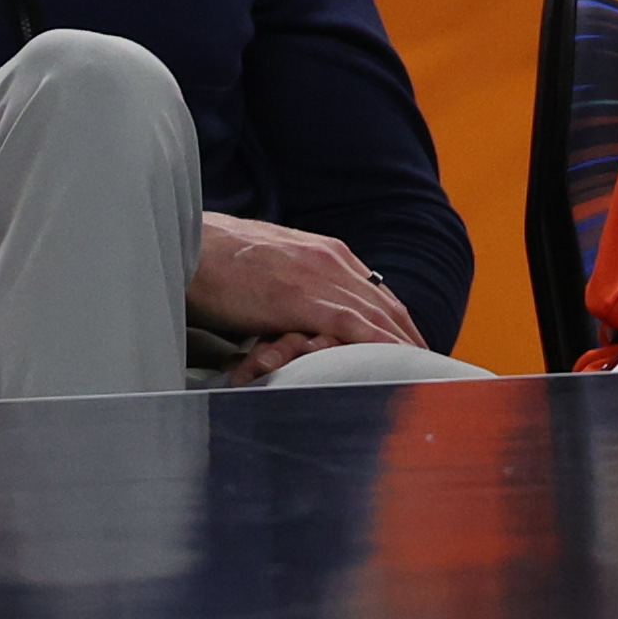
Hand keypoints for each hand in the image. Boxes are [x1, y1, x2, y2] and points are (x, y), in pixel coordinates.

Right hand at [194, 211, 420, 351]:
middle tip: (430, 367)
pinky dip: (379, 345)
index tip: (413, 345)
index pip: (375, 291)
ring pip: (378, 315)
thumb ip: (295, 282)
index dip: (397, 321)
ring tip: (424, 374)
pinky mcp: (302, 298)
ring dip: (405, 345)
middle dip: (410, 337)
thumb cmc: (218, 260)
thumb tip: (301, 310)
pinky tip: (396, 363)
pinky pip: (353, 326)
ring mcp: (319, 277)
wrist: (186, 245)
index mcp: (325, 251)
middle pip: (386, 304)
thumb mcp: (270, 266)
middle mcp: (332, 259)